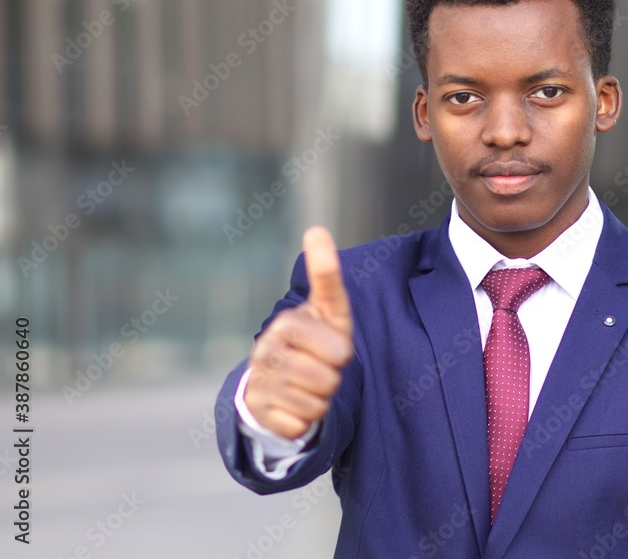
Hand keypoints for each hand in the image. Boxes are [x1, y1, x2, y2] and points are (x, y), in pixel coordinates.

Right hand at [244, 226, 353, 438]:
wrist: (282, 379)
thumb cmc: (315, 339)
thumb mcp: (329, 308)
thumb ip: (326, 273)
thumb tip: (316, 229)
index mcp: (287, 325)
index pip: (339, 350)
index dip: (342, 353)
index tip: (335, 348)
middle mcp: (266, 352)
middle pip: (328, 380)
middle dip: (333, 379)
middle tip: (322, 369)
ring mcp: (259, 382)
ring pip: (315, 405)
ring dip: (320, 400)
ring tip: (309, 385)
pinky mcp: (257, 413)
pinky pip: (298, 426)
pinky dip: (303, 421)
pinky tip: (293, 405)